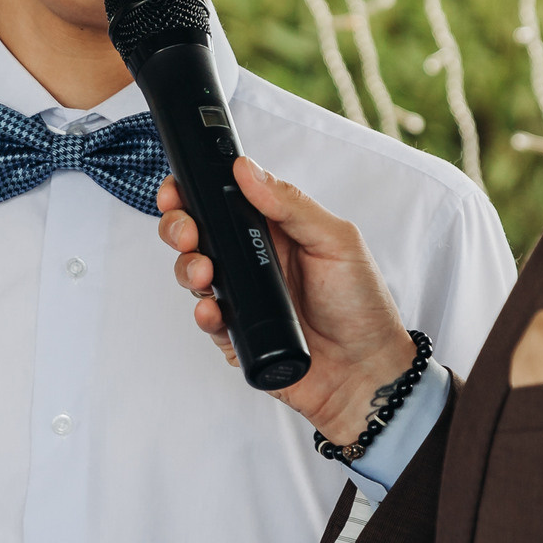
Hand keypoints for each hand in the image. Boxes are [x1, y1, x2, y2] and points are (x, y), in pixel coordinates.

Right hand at [156, 157, 417, 447]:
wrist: (364, 372)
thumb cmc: (361, 305)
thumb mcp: (335, 241)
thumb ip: (291, 204)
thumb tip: (246, 169)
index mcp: (274, 229)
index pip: (223, 199)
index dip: (193, 191)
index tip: (178, 190)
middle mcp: (252, 259)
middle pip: (197, 232)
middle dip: (179, 227)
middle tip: (188, 233)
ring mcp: (241, 295)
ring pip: (192, 273)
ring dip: (187, 268)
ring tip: (204, 274)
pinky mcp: (235, 332)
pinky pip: (205, 318)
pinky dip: (202, 312)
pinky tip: (213, 310)